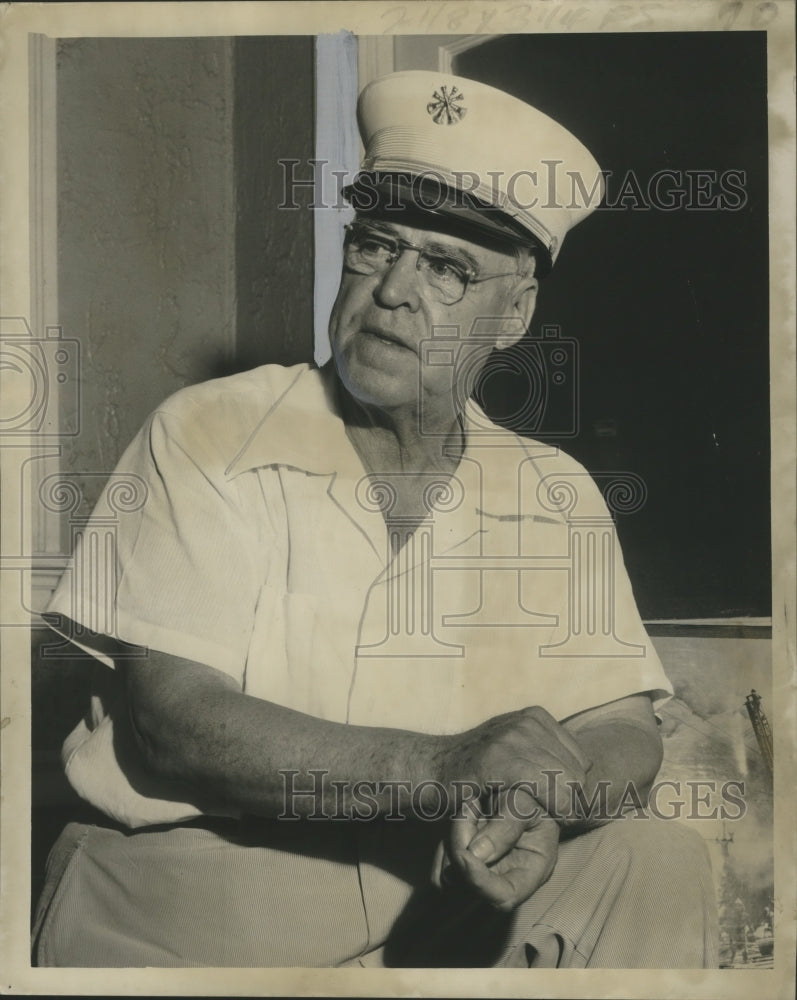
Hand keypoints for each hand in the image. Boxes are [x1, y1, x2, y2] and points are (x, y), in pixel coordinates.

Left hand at [432, 789, 559, 911]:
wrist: (518, 784)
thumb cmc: (529, 796)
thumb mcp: (523, 804)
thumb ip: (505, 826)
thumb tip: (475, 854)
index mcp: (531, 871)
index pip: (504, 897)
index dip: (479, 882)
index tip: (464, 854)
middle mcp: (506, 879)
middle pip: (470, 887)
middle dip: (461, 847)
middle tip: (470, 807)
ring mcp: (483, 874)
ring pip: (451, 877)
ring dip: (452, 840)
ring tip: (470, 807)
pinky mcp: (465, 866)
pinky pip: (442, 867)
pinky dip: (444, 844)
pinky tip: (461, 817)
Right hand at [438, 705, 591, 820]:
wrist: (428, 770)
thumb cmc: (473, 770)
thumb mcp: (513, 750)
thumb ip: (546, 752)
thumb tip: (589, 766)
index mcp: (535, 716)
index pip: (583, 761)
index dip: (569, 788)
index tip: (546, 801)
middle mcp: (528, 721)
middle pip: (578, 774)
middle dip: (566, 800)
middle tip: (540, 814)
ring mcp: (513, 738)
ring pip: (566, 782)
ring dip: (556, 808)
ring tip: (532, 815)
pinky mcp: (498, 759)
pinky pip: (545, 786)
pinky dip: (548, 807)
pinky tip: (534, 817)